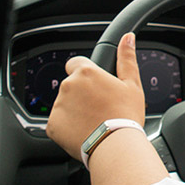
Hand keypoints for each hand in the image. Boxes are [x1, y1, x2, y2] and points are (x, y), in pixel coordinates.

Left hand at [46, 32, 145, 160]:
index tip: (96, 86)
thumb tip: (127, 38)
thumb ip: (126, 58)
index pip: (76, 63)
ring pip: (65, 103)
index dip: (87, 74)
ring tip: (93, 122)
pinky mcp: (52, 125)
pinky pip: (59, 122)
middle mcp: (68, 86)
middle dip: (82, 94)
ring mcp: (58, 106)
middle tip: (99, 107)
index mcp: (86, 72)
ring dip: (75, 110)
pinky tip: (84, 131)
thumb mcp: (132, 84)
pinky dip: (69, 126)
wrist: (115, 146)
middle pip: (71, 85)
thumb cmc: (125, 115)